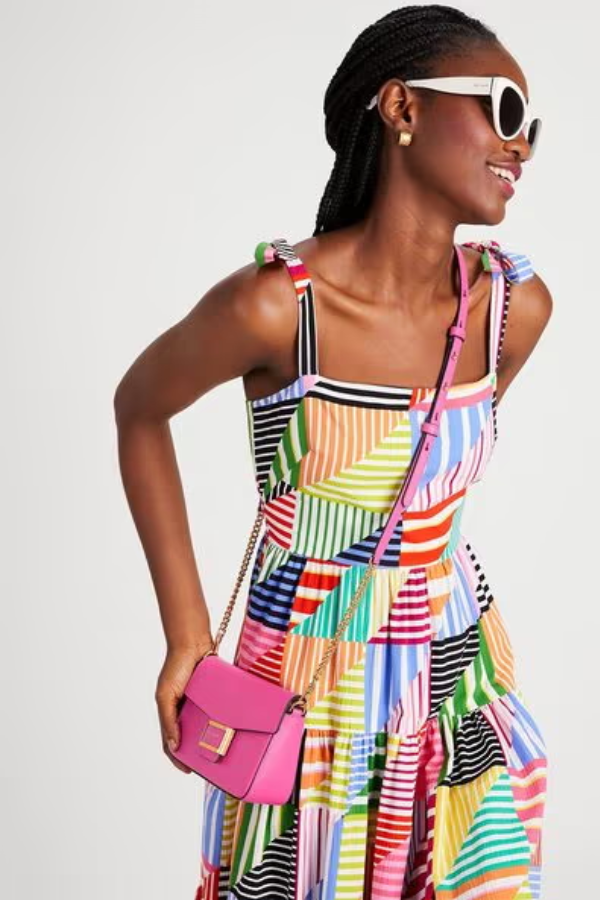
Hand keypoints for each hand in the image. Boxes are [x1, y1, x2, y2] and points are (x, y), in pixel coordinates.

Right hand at [155, 637, 214, 773]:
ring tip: (221, 749)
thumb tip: (174, 746)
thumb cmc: (175, 667)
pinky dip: (223, 720)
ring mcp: (200, 702)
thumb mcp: (165, 696)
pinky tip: (230, 728)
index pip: (172, 741)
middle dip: (197, 750)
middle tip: (208, 763)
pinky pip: (219, 710)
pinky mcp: (214, 694)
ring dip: (211, 737)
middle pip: (191, 735)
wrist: (193, 642)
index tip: (188, 770)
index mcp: (170, 712)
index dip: (178, 757)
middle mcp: (185, 709)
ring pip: (206, 725)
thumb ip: (168, 720)